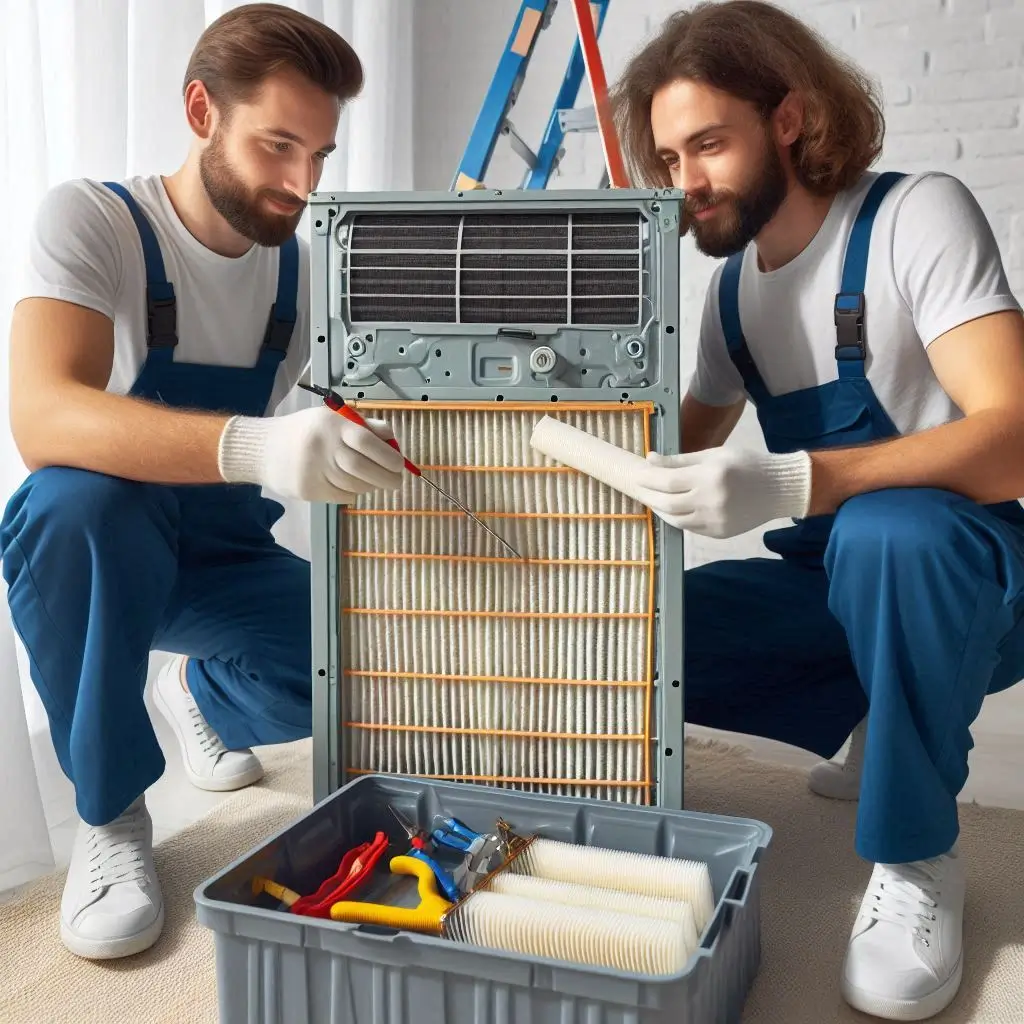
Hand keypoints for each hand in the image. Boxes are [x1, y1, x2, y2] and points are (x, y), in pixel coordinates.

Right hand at [217, 405, 404, 502]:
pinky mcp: (308, 490)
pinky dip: (354, 493)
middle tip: (396, 482)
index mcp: (332, 424)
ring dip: (370, 485)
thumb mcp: (333, 419)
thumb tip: (394, 444)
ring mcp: (313, 470)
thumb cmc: (307, 431)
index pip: (367, 441)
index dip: (388, 456)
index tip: (400, 465)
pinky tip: (351, 485)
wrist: (264, 449)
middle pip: (362, 468)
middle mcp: (322, 446)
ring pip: (355, 485)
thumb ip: (366, 427)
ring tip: (372, 481)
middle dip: (386, 478)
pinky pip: (342, 496)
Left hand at [635, 447, 811, 537]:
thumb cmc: (747, 464)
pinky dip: (677, 518)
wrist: (779, 489)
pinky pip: (690, 527)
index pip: (668, 481)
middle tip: (639, 488)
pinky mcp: (719, 533)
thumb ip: (681, 460)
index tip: (638, 473)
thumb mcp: (714, 454)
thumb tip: (651, 459)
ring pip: (676, 519)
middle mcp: (711, 501)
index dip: (648, 478)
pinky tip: (671, 510)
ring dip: (660, 510)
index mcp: (710, 476)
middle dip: (648, 495)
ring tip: (652, 500)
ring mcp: (715, 520)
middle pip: (667, 503)